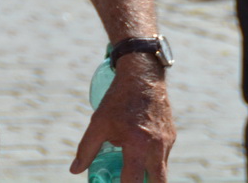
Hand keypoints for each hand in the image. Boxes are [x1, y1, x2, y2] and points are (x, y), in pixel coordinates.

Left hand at [70, 58, 173, 180]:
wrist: (144, 75)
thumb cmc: (118, 100)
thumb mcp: (98, 124)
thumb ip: (86, 150)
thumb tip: (75, 170)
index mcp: (138, 146)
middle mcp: (157, 146)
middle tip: (131, 181)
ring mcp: (167, 140)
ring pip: (162, 169)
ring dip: (149, 175)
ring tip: (132, 169)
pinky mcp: (172, 134)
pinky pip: (164, 155)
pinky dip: (153, 160)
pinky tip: (140, 151)